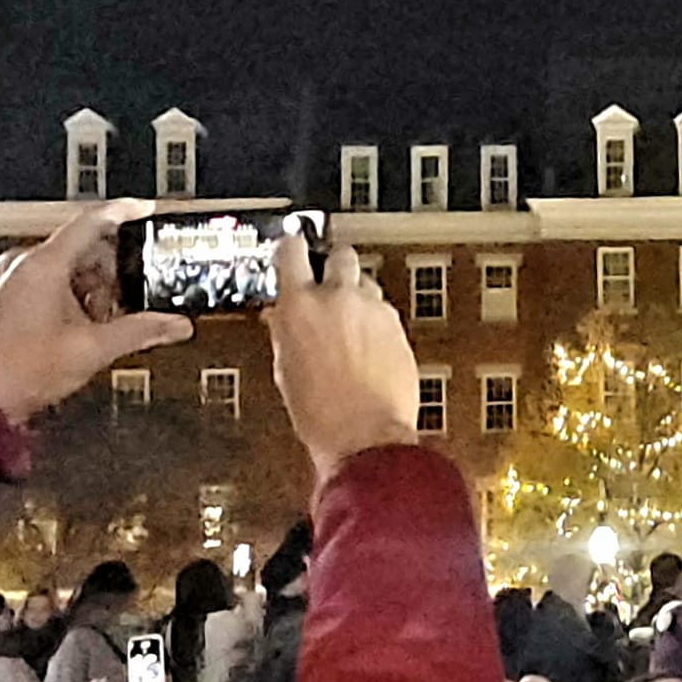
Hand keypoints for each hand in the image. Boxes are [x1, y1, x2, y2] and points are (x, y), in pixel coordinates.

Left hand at [0, 200, 192, 425]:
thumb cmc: (21, 372)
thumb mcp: (93, 350)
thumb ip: (140, 331)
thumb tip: (175, 325)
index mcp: (43, 265)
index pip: (92, 221)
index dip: (124, 213)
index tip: (145, 210)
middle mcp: (22, 264)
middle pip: (81, 248)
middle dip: (110, 271)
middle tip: (132, 294)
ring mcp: (9, 280)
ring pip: (64, 267)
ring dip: (91, 288)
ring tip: (104, 321)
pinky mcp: (4, 297)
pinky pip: (45, 282)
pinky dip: (69, 296)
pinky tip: (80, 327)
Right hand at [266, 231, 419, 483]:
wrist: (363, 437)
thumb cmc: (320, 415)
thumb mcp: (285, 369)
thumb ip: (286, 332)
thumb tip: (284, 319)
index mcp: (298, 306)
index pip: (292, 250)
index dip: (293, 245)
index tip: (294, 245)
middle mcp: (338, 299)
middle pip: (339, 254)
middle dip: (334, 266)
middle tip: (329, 284)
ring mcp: (372, 311)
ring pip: (367, 283)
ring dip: (359, 297)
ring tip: (352, 326)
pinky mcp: (398, 327)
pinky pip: (386, 311)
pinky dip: (378, 322)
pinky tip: (371, 347)